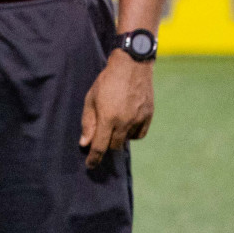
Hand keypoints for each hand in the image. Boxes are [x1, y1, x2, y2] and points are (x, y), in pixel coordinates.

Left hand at [79, 50, 154, 168]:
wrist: (132, 66)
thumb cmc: (107, 81)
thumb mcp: (91, 99)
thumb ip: (88, 122)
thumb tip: (84, 143)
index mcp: (108, 117)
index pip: (100, 146)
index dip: (94, 158)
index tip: (90, 166)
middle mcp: (125, 121)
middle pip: (113, 145)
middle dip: (104, 145)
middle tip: (98, 139)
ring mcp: (139, 120)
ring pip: (126, 140)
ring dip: (117, 138)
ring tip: (112, 123)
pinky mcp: (148, 117)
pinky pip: (138, 135)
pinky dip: (131, 134)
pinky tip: (125, 124)